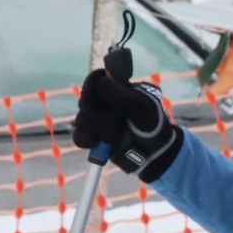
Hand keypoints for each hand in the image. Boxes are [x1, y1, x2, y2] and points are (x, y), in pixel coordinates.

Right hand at [72, 47, 183, 179]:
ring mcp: (97, 118)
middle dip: (101, 116)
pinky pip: (78, 136)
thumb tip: (101, 80)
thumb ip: (122, 95)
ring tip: (118, 135)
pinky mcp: (93, 135)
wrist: (154, 153)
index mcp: (117, 88)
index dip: (93, 86)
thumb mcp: (142, 108)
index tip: (101, 95)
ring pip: (81, 120)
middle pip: (85, 102)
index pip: (95, 79)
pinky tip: (97, 143)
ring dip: (101, 131)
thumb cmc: (152, 126)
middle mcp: (104, 101)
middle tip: (119, 122)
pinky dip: (87, 141)